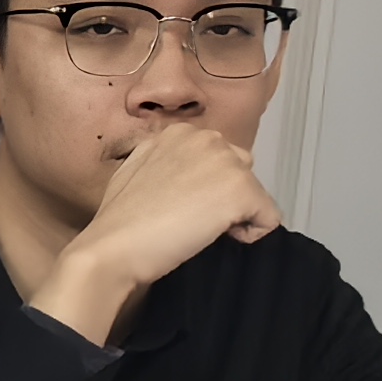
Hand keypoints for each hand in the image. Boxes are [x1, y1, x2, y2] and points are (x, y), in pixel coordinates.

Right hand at [34, 124, 281, 343]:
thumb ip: (166, 162)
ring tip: (198, 228)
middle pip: (242, 173)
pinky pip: (268, 218)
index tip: (179, 205)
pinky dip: (250, 234)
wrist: (113, 247)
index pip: (218, 160)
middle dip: (224, 197)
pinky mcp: (242, 190)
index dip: (205, 188)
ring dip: (235, 215)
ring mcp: (227, 162)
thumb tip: (185, 177)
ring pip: (255, 195)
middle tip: (190, 218)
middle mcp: (207, 138)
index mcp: (180, 132)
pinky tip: (212, 238)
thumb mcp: (135, 171)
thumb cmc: (117, 220)